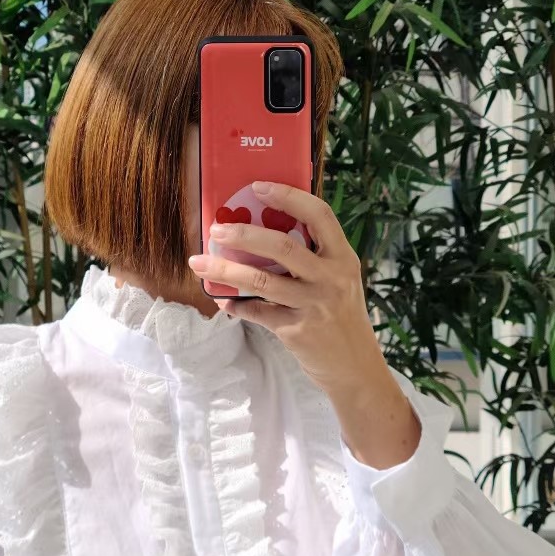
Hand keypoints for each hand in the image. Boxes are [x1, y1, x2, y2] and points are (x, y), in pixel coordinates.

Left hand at [187, 180, 386, 401]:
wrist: (354, 368)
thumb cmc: (341, 318)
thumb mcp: (340, 280)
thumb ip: (314, 258)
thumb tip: (265, 233)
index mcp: (342, 258)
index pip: (319, 215)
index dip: (289, 197)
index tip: (258, 187)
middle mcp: (330, 278)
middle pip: (283, 246)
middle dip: (244, 235)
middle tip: (217, 229)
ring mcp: (313, 305)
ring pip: (262, 281)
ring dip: (226, 270)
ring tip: (200, 262)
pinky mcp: (295, 331)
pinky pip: (257, 312)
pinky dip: (236, 305)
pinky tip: (222, 300)